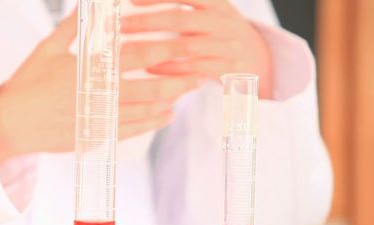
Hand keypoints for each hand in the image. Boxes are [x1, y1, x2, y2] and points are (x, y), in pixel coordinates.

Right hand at [0, 10, 198, 165]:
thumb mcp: (47, 49)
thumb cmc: (26, 83)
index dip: (165, 49)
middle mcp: (97, 95)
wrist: (9, 124)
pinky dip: (151, 124)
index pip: (136, 57)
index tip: (187, 44)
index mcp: (88, 69)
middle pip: (148, 88)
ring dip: (168, 103)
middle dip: (177, 80)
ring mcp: (97, 119)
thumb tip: (91, 3)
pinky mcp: (94, 137)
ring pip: (143, 112)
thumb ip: (73, 27)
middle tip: (198, 74)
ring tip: (185, 94)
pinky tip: (164, 117)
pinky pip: (130, 131)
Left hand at [121, 0, 272, 98]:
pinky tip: (149, 68)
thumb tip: (137, 1)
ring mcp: (226, 45)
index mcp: (215, 2)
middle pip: (180, 19)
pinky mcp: (225, 67)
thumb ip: (180, 4)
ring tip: (130, 50)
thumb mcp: (205, 10)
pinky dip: (169, 70)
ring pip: (187, 46)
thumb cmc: (215, 30)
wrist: (253, 55)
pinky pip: (193, 70)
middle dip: (147, 22)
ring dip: (155, 48)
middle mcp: (222, 21)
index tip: (130, 1)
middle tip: (120, 26)